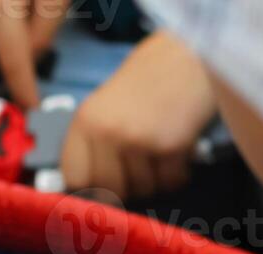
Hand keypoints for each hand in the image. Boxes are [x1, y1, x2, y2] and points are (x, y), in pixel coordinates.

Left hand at [60, 31, 215, 200]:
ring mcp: (138, 139)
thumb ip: (92, 143)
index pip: (74, 177)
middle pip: (109, 189)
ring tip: (160, 155)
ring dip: (155, 179)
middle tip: (139, 172)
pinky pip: (170, 180)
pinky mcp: (170, 144)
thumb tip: (86, 189)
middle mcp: (107, 132)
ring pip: (142, 188)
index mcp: (84, 122)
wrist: (188, 54)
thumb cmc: (146, 81)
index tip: (103, 187)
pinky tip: (179, 154)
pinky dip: (177, 174)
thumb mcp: (104, 106)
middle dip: (126, 187)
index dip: (90, 187)